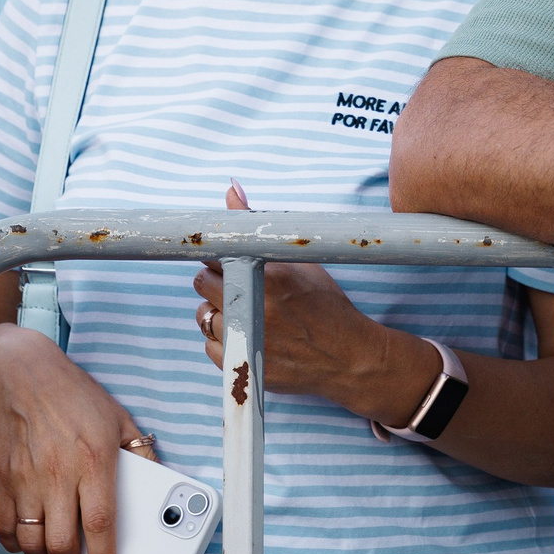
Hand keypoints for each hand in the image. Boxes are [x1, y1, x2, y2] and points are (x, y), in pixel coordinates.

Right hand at [0, 325, 150, 553]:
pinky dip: (17, 546)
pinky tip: (31, 540)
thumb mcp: (118, 417)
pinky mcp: (2, 480)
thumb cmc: (73, 395)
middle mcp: (57, 473)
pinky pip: (6, 529)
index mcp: (92, 459)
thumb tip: (161, 483)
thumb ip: (142, 451)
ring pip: (31, 544)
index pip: (100, 524)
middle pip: (61, 545)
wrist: (18, 374)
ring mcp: (25, 479)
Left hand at [190, 184, 416, 421]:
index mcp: (270, 276)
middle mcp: (256, 306)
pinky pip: (211, 348)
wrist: (350, 357)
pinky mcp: (246, 366)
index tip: (226, 259)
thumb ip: (260, 225)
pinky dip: (223, 341)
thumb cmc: (327, 304)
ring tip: (244, 311)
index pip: (216, 254)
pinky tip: (246, 334)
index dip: (219, 256)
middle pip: (202, 283)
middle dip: (214, 281)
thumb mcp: (301, 260)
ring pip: (203, 316)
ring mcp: (250, 338)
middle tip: (237, 285)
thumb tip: (230, 188)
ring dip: (217, 311)